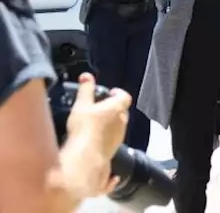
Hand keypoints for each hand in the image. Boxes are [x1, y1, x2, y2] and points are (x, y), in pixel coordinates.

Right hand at [63, 73, 129, 198]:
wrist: (86, 156)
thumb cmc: (85, 128)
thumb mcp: (82, 104)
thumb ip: (86, 89)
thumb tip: (87, 76)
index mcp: (118, 108)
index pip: (124, 96)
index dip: (117, 93)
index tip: (110, 92)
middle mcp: (123, 121)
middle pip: (121, 110)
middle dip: (112, 108)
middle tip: (100, 106)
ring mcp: (120, 135)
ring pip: (118, 125)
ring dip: (110, 122)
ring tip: (95, 122)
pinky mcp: (114, 148)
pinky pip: (112, 138)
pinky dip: (106, 135)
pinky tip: (94, 137)